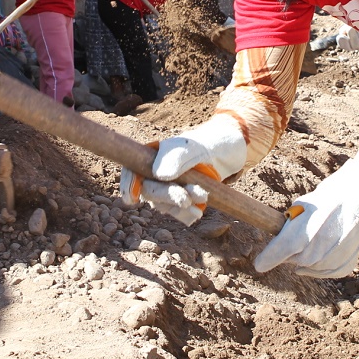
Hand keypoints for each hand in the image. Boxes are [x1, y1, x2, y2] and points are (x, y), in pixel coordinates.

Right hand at [116, 118, 246, 226]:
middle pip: (149, 190)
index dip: (128, 185)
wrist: (230, 153)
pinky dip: (186, 215)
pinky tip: (197, 213)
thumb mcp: (195, 147)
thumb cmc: (211, 143)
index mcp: (152, 155)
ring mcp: (168, 188)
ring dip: (180, 206)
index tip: (132, 199)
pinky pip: (177, 213)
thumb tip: (158, 175)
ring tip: (202, 198)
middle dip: (167, 196)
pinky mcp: (182, 200)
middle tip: (186, 198)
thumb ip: (177, 158)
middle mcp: (156, 173)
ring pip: (164, 205)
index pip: (131, 170)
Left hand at [253, 159, 358, 277]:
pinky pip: (332, 271)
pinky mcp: (348, 260)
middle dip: (293, 253)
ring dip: (310, 259)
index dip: (266, 260)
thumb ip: (290, 228)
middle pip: (295, 261)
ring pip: (313, 268)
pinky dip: (327, 266)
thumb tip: (279, 242)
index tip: (260, 264)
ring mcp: (333, 256)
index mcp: (301, 233)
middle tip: (300, 237)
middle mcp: (316, 248)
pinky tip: (327, 252)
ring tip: (317, 239)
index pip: (276, 254)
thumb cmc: (330, 196)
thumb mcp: (303, 206)